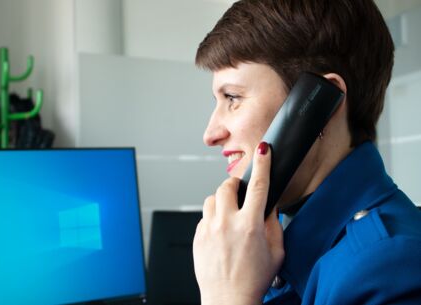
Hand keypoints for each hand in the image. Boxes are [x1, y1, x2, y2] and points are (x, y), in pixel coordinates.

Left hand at [193, 143, 283, 304]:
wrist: (228, 301)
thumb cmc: (254, 280)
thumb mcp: (276, 252)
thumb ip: (274, 225)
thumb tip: (268, 207)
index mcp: (250, 225)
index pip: (259, 185)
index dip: (263, 163)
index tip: (263, 150)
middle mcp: (227, 223)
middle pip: (226, 186)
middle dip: (234, 184)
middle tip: (241, 194)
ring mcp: (209, 229)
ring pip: (212, 199)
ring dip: (221, 201)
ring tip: (229, 215)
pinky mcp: (198, 237)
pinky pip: (204, 217)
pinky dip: (213, 218)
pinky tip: (220, 232)